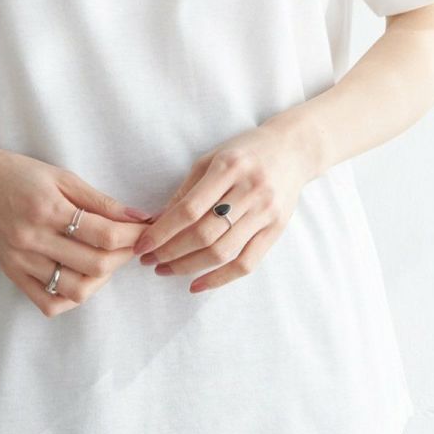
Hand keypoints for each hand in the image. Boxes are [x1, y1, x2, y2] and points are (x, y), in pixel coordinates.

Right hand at [0, 146, 153, 316]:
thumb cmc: (19, 173)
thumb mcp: (62, 176)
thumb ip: (100, 200)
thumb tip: (138, 216)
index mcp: (48, 209)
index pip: (104, 234)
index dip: (134, 235)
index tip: (147, 229)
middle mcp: (33, 239)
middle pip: (94, 265)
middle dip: (124, 256)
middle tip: (132, 244)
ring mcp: (21, 261)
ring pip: (75, 290)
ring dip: (102, 279)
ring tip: (108, 260)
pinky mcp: (12, 274)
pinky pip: (48, 303)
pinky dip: (72, 298)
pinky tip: (82, 278)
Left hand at [132, 120, 311, 293]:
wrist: (292, 150)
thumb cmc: (244, 151)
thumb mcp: (211, 159)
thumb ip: (186, 190)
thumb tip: (156, 222)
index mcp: (228, 167)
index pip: (188, 209)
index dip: (162, 231)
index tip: (141, 245)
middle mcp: (249, 190)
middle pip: (204, 234)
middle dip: (170, 252)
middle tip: (149, 261)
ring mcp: (265, 212)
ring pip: (222, 252)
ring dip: (188, 267)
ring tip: (166, 270)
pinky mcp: (276, 230)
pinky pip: (247, 263)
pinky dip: (220, 279)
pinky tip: (197, 284)